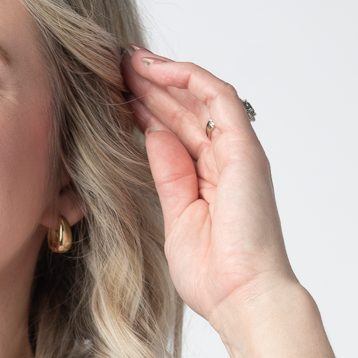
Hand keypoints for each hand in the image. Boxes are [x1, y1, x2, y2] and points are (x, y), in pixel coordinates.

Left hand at [121, 49, 297, 334]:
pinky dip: (187, 78)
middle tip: (112, 64)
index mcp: (208, 180)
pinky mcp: (245, 149)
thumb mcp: (175, 217)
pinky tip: (154, 69)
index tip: (113, 94)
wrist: (242, 297)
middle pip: (185, 109)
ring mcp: (237, 152)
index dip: (145, 109)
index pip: (175, 131)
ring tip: (126, 60)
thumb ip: (166, 175)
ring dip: (162, 75)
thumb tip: (150, 134)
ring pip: (198, 97)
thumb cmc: (212, 276)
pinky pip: (217, 97)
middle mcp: (226, 161)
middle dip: (149, 86)